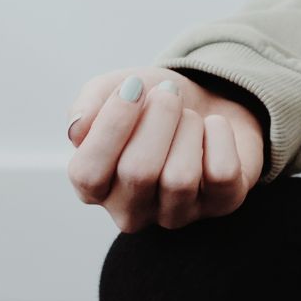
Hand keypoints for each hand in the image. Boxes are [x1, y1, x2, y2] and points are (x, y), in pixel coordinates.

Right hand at [65, 66, 266, 232]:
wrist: (206, 99)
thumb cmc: (150, 103)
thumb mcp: (113, 90)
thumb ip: (87, 105)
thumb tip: (78, 128)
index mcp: (94, 187)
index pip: (87, 174)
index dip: (111, 126)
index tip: (133, 86)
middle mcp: (131, 211)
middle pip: (138, 173)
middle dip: (158, 118)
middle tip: (168, 93)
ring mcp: (177, 214)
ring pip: (180, 178)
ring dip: (188, 127)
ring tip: (188, 115)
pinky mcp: (221, 205)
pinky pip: (222, 173)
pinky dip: (220, 135)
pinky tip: (213, 129)